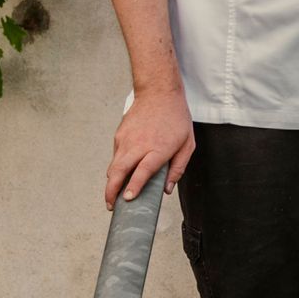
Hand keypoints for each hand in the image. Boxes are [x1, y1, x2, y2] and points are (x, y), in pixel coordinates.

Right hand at [105, 81, 194, 205]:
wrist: (159, 92)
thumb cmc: (176, 118)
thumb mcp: (187, 144)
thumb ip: (178, 168)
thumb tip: (167, 189)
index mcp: (158, 148)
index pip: (142, 171)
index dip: (134, 186)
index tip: (127, 198)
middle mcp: (139, 145)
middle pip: (119, 171)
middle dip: (111, 191)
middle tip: (111, 205)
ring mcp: (126, 139)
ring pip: (114, 165)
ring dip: (112, 182)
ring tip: (114, 195)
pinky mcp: (119, 135)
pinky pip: (116, 155)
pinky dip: (117, 167)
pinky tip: (123, 172)